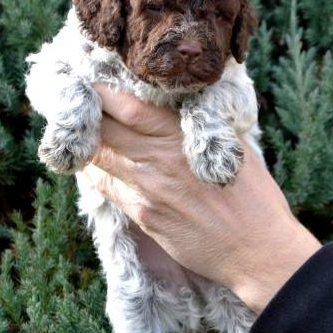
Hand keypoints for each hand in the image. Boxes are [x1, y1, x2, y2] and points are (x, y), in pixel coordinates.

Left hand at [85, 84, 320, 312]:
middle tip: (76, 102)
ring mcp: (147, 192)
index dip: (103, 93)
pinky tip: (91, 163)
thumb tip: (179, 110)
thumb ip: (202, 129)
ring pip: (100, 160)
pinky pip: (108, 189)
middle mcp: (158, 162)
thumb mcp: (236, 148)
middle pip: (106, 131)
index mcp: (182, 138)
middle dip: (87, 114)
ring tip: (79, 130)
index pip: (129, 108)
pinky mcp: (144, 217)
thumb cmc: (256, 197)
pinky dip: (95, 172)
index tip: (91, 82)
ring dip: (86, 142)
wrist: (256, 250)